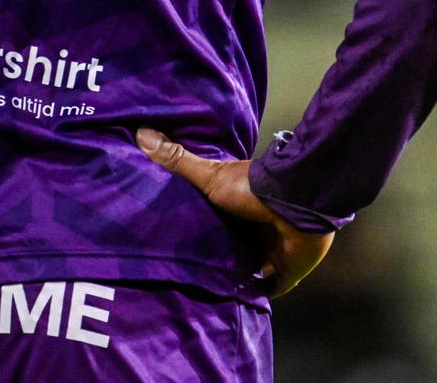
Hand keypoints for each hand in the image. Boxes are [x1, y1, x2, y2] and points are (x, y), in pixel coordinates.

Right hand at [136, 128, 331, 296]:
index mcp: (239, 206)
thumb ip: (178, 160)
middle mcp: (256, 228)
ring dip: (236, 278)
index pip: (219, 220)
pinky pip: (270, 288)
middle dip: (219, 257)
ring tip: (209, 292)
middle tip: (191, 271)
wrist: (295, 207)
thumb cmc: (252, 189)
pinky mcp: (286, 271)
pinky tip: (239, 303)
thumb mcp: (209, 176)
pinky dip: (257, 295)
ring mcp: (272, 251)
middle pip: (234, 246)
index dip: (204, 227)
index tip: (181, 236)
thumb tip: (141, 132)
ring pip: (251, 268)